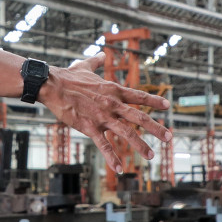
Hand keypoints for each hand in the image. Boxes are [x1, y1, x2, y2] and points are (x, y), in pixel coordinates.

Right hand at [36, 55, 170, 171]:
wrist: (52, 86)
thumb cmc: (68, 76)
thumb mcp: (85, 66)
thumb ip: (95, 62)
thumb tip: (100, 54)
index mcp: (113, 90)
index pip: (138, 96)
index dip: (154, 100)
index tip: (167, 105)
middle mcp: (112, 104)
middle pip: (139, 117)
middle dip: (156, 128)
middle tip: (169, 137)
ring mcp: (102, 117)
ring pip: (126, 133)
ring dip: (140, 145)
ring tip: (151, 156)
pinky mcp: (89, 127)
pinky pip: (103, 145)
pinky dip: (112, 157)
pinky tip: (119, 168)